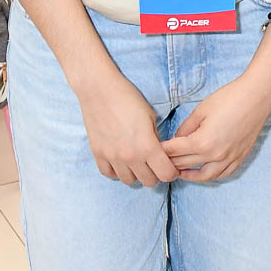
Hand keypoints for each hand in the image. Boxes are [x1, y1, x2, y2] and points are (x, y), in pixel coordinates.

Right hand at [76, 70, 178, 186]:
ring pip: (129, 181)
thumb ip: (156, 139)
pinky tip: (121, 160)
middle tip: (156, 163)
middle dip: (156, 174)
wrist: (100, 90)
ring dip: (136, 174)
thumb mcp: (150, 117)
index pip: (166, 174)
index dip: (172, 172)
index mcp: (147, 147)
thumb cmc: (129, 98)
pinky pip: (109, 174)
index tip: (172, 166)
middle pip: (149, 181)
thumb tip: (159, 154)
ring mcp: (112, 157)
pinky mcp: (98, 154)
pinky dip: (117, 171)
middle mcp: (130, 157)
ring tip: (138, 161)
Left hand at [161, 73, 270, 181]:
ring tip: (179, 173)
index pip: (175, 151)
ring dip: (189, 175)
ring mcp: (229, 158)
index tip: (153, 149)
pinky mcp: (239, 157)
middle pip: (185, 164)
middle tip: (160, 161)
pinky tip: (203, 173)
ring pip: (204, 176)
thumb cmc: (229, 98)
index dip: (162, 150)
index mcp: (202, 142)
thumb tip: (178, 139)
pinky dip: (210, 176)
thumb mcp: (201, 109)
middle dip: (170, 162)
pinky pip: (222, 174)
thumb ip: (186, 127)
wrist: (257, 96)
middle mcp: (215, 155)